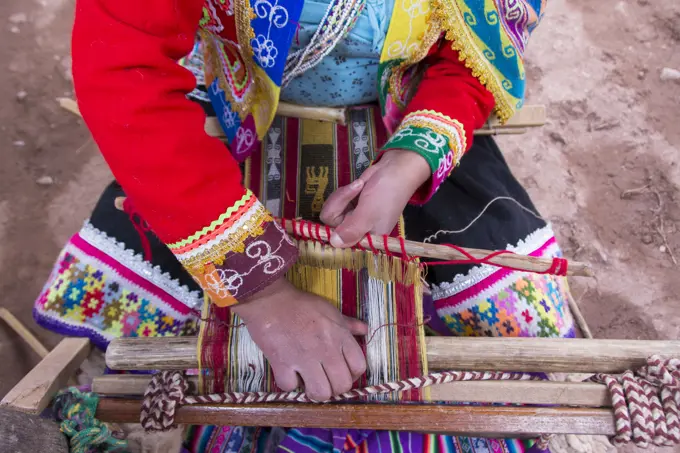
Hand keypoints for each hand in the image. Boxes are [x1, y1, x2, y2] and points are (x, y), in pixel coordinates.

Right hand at [232, 278, 367, 400]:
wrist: (270, 300)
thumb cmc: (301, 304)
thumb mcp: (330, 310)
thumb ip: (348, 323)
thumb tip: (364, 330)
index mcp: (340, 336)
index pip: (359, 367)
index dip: (353, 373)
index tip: (342, 371)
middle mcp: (326, 350)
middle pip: (342, 385)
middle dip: (335, 387)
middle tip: (325, 379)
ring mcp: (305, 359)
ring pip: (321, 393)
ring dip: (316, 391)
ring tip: (309, 382)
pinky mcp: (282, 364)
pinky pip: (291, 387)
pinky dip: (290, 384)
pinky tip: (289, 373)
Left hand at [320, 149, 429, 246]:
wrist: (394, 170)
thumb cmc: (386, 194)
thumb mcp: (368, 214)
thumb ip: (351, 230)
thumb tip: (334, 244)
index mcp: (366, 239)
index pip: (341, 242)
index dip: (334, 231)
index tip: (337, 216)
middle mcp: (357, 231)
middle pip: (331, 224)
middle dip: (339, 204)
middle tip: (354, 190)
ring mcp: (352, 217)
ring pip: (331, 211)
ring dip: (343, 195)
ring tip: (359, 186)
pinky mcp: (349, 205)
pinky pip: (335, 202)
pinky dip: (345, 191)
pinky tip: (359, 185)